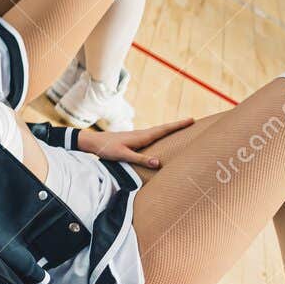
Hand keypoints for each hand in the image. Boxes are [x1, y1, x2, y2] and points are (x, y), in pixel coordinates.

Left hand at [75, 118, 194, 168]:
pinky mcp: (134, 140)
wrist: (92, 142)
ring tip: (182, 128)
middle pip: (164, 129)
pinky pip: (152, 136)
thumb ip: (140, 159)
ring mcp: (138, 136)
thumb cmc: (106, 149)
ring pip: (158, 131)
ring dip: (170, 129)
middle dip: (178, 125)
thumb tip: (158, 163)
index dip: (178, 125)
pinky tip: (161, 137)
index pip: (164, 130)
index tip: (192, 120)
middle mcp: (141, 134)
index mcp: (142, 136)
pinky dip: (161, 134)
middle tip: (193, 121)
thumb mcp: (123, 156)